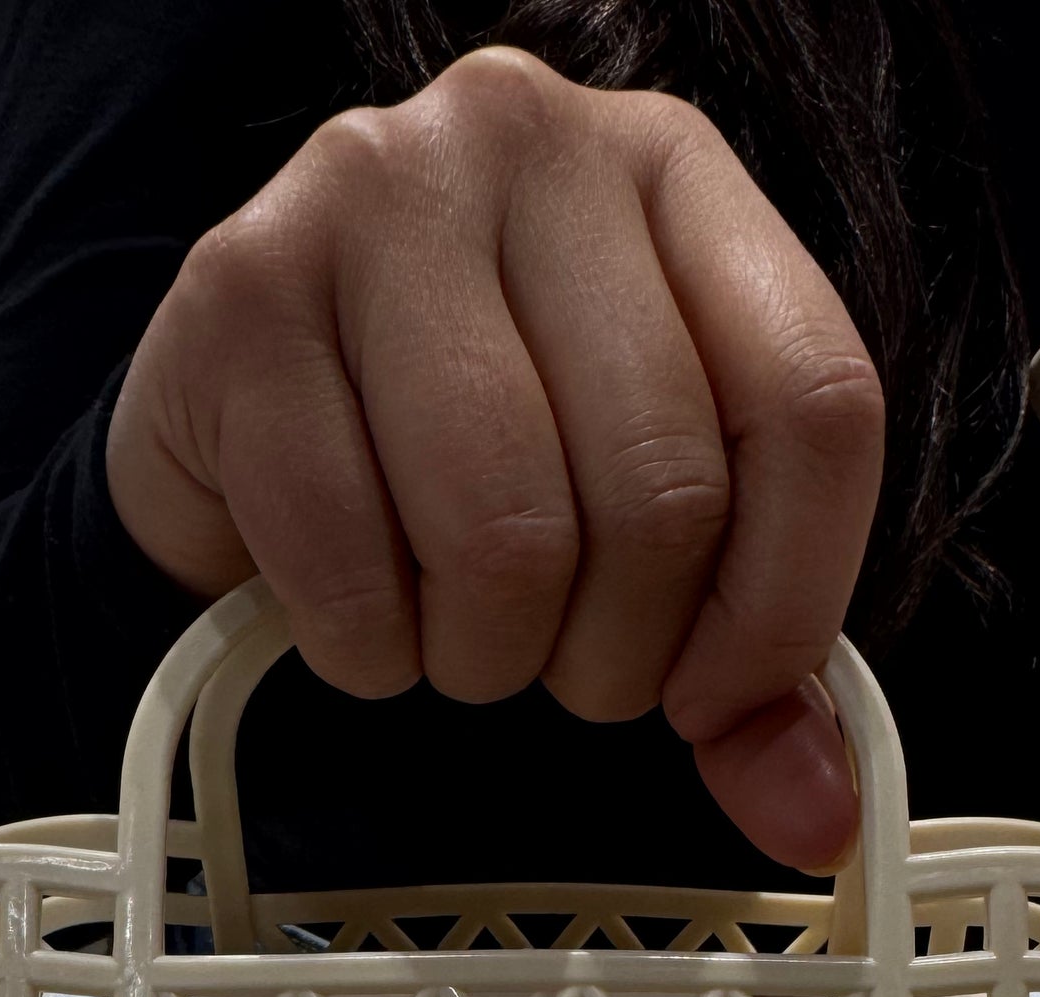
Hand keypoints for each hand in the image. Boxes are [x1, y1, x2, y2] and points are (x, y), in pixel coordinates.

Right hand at [106, 48, 883, 871]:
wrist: (225, 428)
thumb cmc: (453, 459)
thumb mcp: (634, 526)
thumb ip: (747, 667)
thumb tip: (815, 814)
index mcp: (673, 174)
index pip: (812, 401)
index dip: (784, 601)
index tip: (718, 694)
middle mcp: (531, 140)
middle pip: (661, 485)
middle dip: (615, 650)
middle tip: (559, 659)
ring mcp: (372, 196)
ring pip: (510, 532)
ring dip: (487, 654)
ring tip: (454, 627)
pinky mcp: (239, 291)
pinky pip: (351, 563)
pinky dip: (366, 649)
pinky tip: (357, 608)